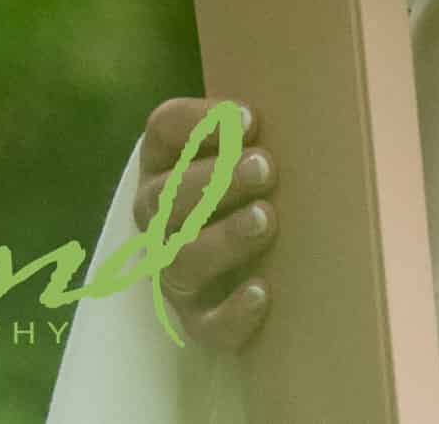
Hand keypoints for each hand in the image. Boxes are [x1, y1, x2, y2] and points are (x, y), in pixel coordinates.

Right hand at [132, 94, 280, 350]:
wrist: (237, 264)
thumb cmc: (247, 188)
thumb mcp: (243, 149)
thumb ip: (254, 130)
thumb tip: (280, 114)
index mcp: (165, 160)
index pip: (165, 129)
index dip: (201, 122)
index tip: (250, 119)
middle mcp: (157, 214)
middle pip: (168, 195)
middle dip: (214, 180)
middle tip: (265, 167)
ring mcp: (172, 269)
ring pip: (182, 259)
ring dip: (224, 238)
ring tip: (265, 219)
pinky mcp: (197, 319)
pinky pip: (206, 324)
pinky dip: (232, 312)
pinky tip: (262, 291)